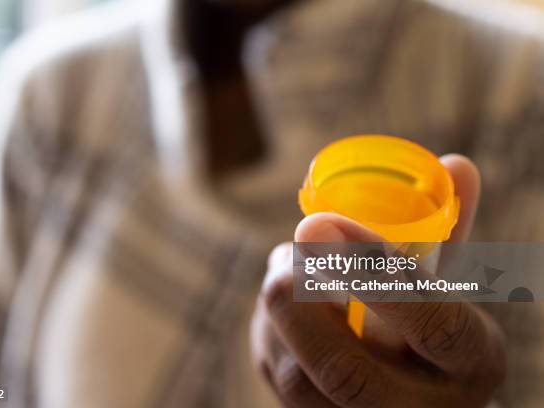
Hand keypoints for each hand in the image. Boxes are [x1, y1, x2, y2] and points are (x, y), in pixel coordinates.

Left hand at [251, 155, 505, 406]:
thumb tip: (454, 164)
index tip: (323, 222)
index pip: (433, 324)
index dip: (377, 271)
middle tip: (285, 251)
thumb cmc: (432, 328)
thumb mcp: (448, 285)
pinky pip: (278, 379)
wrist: (418, 398)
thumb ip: (446, 230)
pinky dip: (269, 332)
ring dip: (278, 311)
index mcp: (468, 363)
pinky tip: (279, 303)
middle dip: (301, 301)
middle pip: (347, 372)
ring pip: (300, 379)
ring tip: (283, 265)